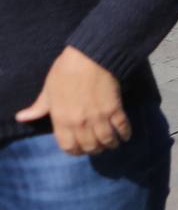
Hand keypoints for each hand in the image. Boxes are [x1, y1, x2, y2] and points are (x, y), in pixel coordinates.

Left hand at [16, 46, 130, 155]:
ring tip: (112, 142)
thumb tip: (21, 117)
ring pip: (107, 140)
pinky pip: (122, 127)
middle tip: (97, 146)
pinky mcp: (115, 109)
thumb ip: (38, 107)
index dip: (75, 151)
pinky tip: (125, 135)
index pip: (68, 147)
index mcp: (61, 119)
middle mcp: (80, 122)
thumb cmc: (65, 72)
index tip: (80, 149)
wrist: (89, 58)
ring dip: (110, 144)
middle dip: (94, 149)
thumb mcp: (48, 90)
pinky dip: (125, 134)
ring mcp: (99, 117)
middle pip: (90, 146)